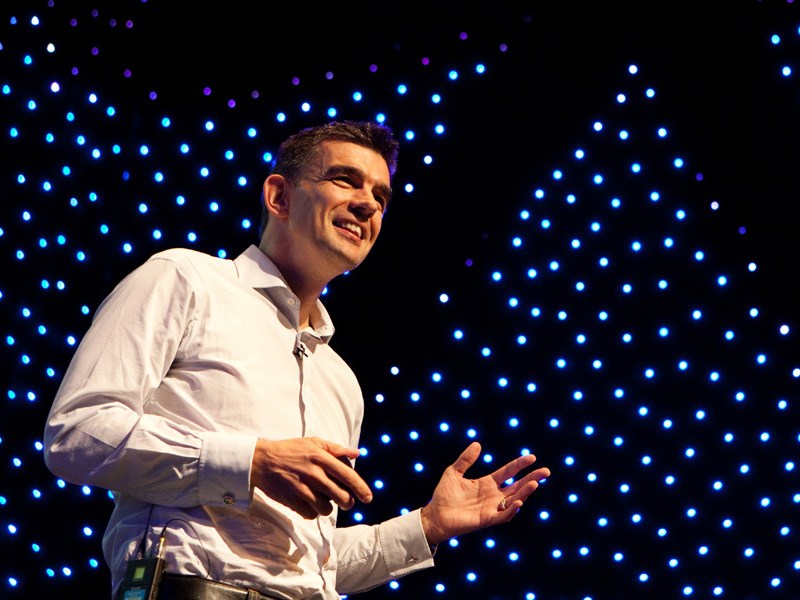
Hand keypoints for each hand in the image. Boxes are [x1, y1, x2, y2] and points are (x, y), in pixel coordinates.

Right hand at [250, 437, 372, 518]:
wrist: (262, 461)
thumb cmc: (290, 450)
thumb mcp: (313, 443)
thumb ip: (336, 449)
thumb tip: (357, 453)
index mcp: (321, 458)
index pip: (348, 476)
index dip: (361, 488)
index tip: (368, 498)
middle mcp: (314, 474)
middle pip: (341, 497)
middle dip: (347, 502)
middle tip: (345, 501)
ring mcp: (302, 489)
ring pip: (327, 509)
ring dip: (328, 507)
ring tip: (321, 498)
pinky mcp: (292, 501)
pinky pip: (311, 514)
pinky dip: (312, 511)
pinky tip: (308, 502)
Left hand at [420, 441, 549, 543]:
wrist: (435, 515)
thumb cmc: (444, 495)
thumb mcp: (453, 472)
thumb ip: (466, 460)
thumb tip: (478, 444)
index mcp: (487, 483)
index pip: (508, 472)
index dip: (519, 465)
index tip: (532, 457)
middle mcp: (493, 495)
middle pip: (517, 485)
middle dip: (532, 478)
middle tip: (546, 471)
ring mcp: (491, 508)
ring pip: (514, 499)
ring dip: (525, 492)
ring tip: (535, 483)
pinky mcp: (487, 519)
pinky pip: (503, 515)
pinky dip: (512, 508)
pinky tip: (518, 500)